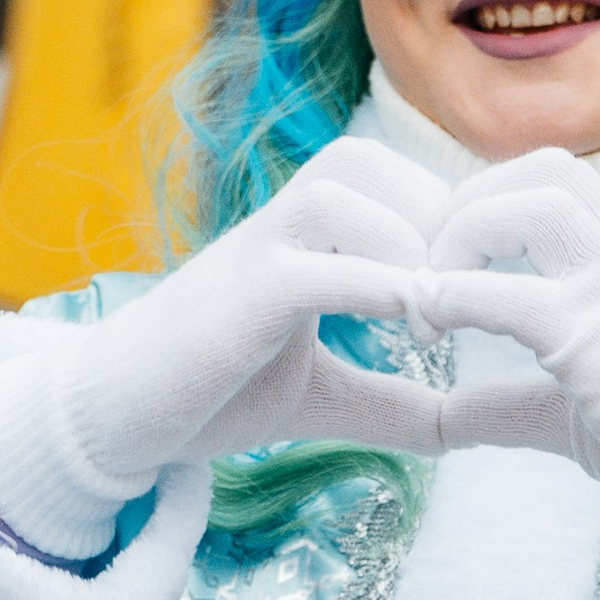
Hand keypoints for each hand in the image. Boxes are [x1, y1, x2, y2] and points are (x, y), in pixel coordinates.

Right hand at [0, 140, 505, 558]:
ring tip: (435, 319)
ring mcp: (257, 248)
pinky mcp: (238, 291)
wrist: (117, 415)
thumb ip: (390, 401)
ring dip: (409, 248)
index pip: (403, 180)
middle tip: (466, 302)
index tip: (482, 291)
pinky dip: (372, 285)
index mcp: (311, 230)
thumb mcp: (323, 395)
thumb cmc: (214, 391)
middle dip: (441, 229)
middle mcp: (284, 220)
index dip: (453, 224)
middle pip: (384, 169)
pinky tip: (411, 323)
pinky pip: (313, 264)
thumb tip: (459, 430)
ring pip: (348, 195)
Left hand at [419, 150, 599, 588]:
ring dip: (462, 236)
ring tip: (431, 294)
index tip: (455, 254)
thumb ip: (506, 399)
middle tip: (432, 263)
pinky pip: (506, 294)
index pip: (564, 180)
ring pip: (531, 207)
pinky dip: (452, 297)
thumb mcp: (570, 406)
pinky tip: (431, 324)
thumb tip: (443, 418)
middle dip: (471, 202)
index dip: (495, 196)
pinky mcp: (593, 342)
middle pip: (546, 171)